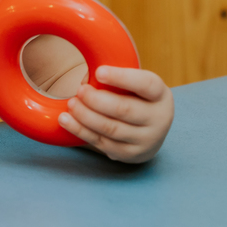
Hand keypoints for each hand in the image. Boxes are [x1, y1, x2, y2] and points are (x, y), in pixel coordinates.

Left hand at [57, 65, 172, 162]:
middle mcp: (158, 118)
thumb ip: (114, 78)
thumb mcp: (133, 83)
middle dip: (97, 100)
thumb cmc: (134, 97)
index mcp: (160, 94)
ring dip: (86, 116)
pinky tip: (66, 120)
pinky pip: (102, 142)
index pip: (145, 84)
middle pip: (124, 110)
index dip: (121, 78)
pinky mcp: (130, 154)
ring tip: (71, 104)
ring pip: (111, 128)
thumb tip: (85, 81)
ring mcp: (146, 139)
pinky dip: (81, 130)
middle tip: (80, 90)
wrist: (148, 130)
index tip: (98, 72)